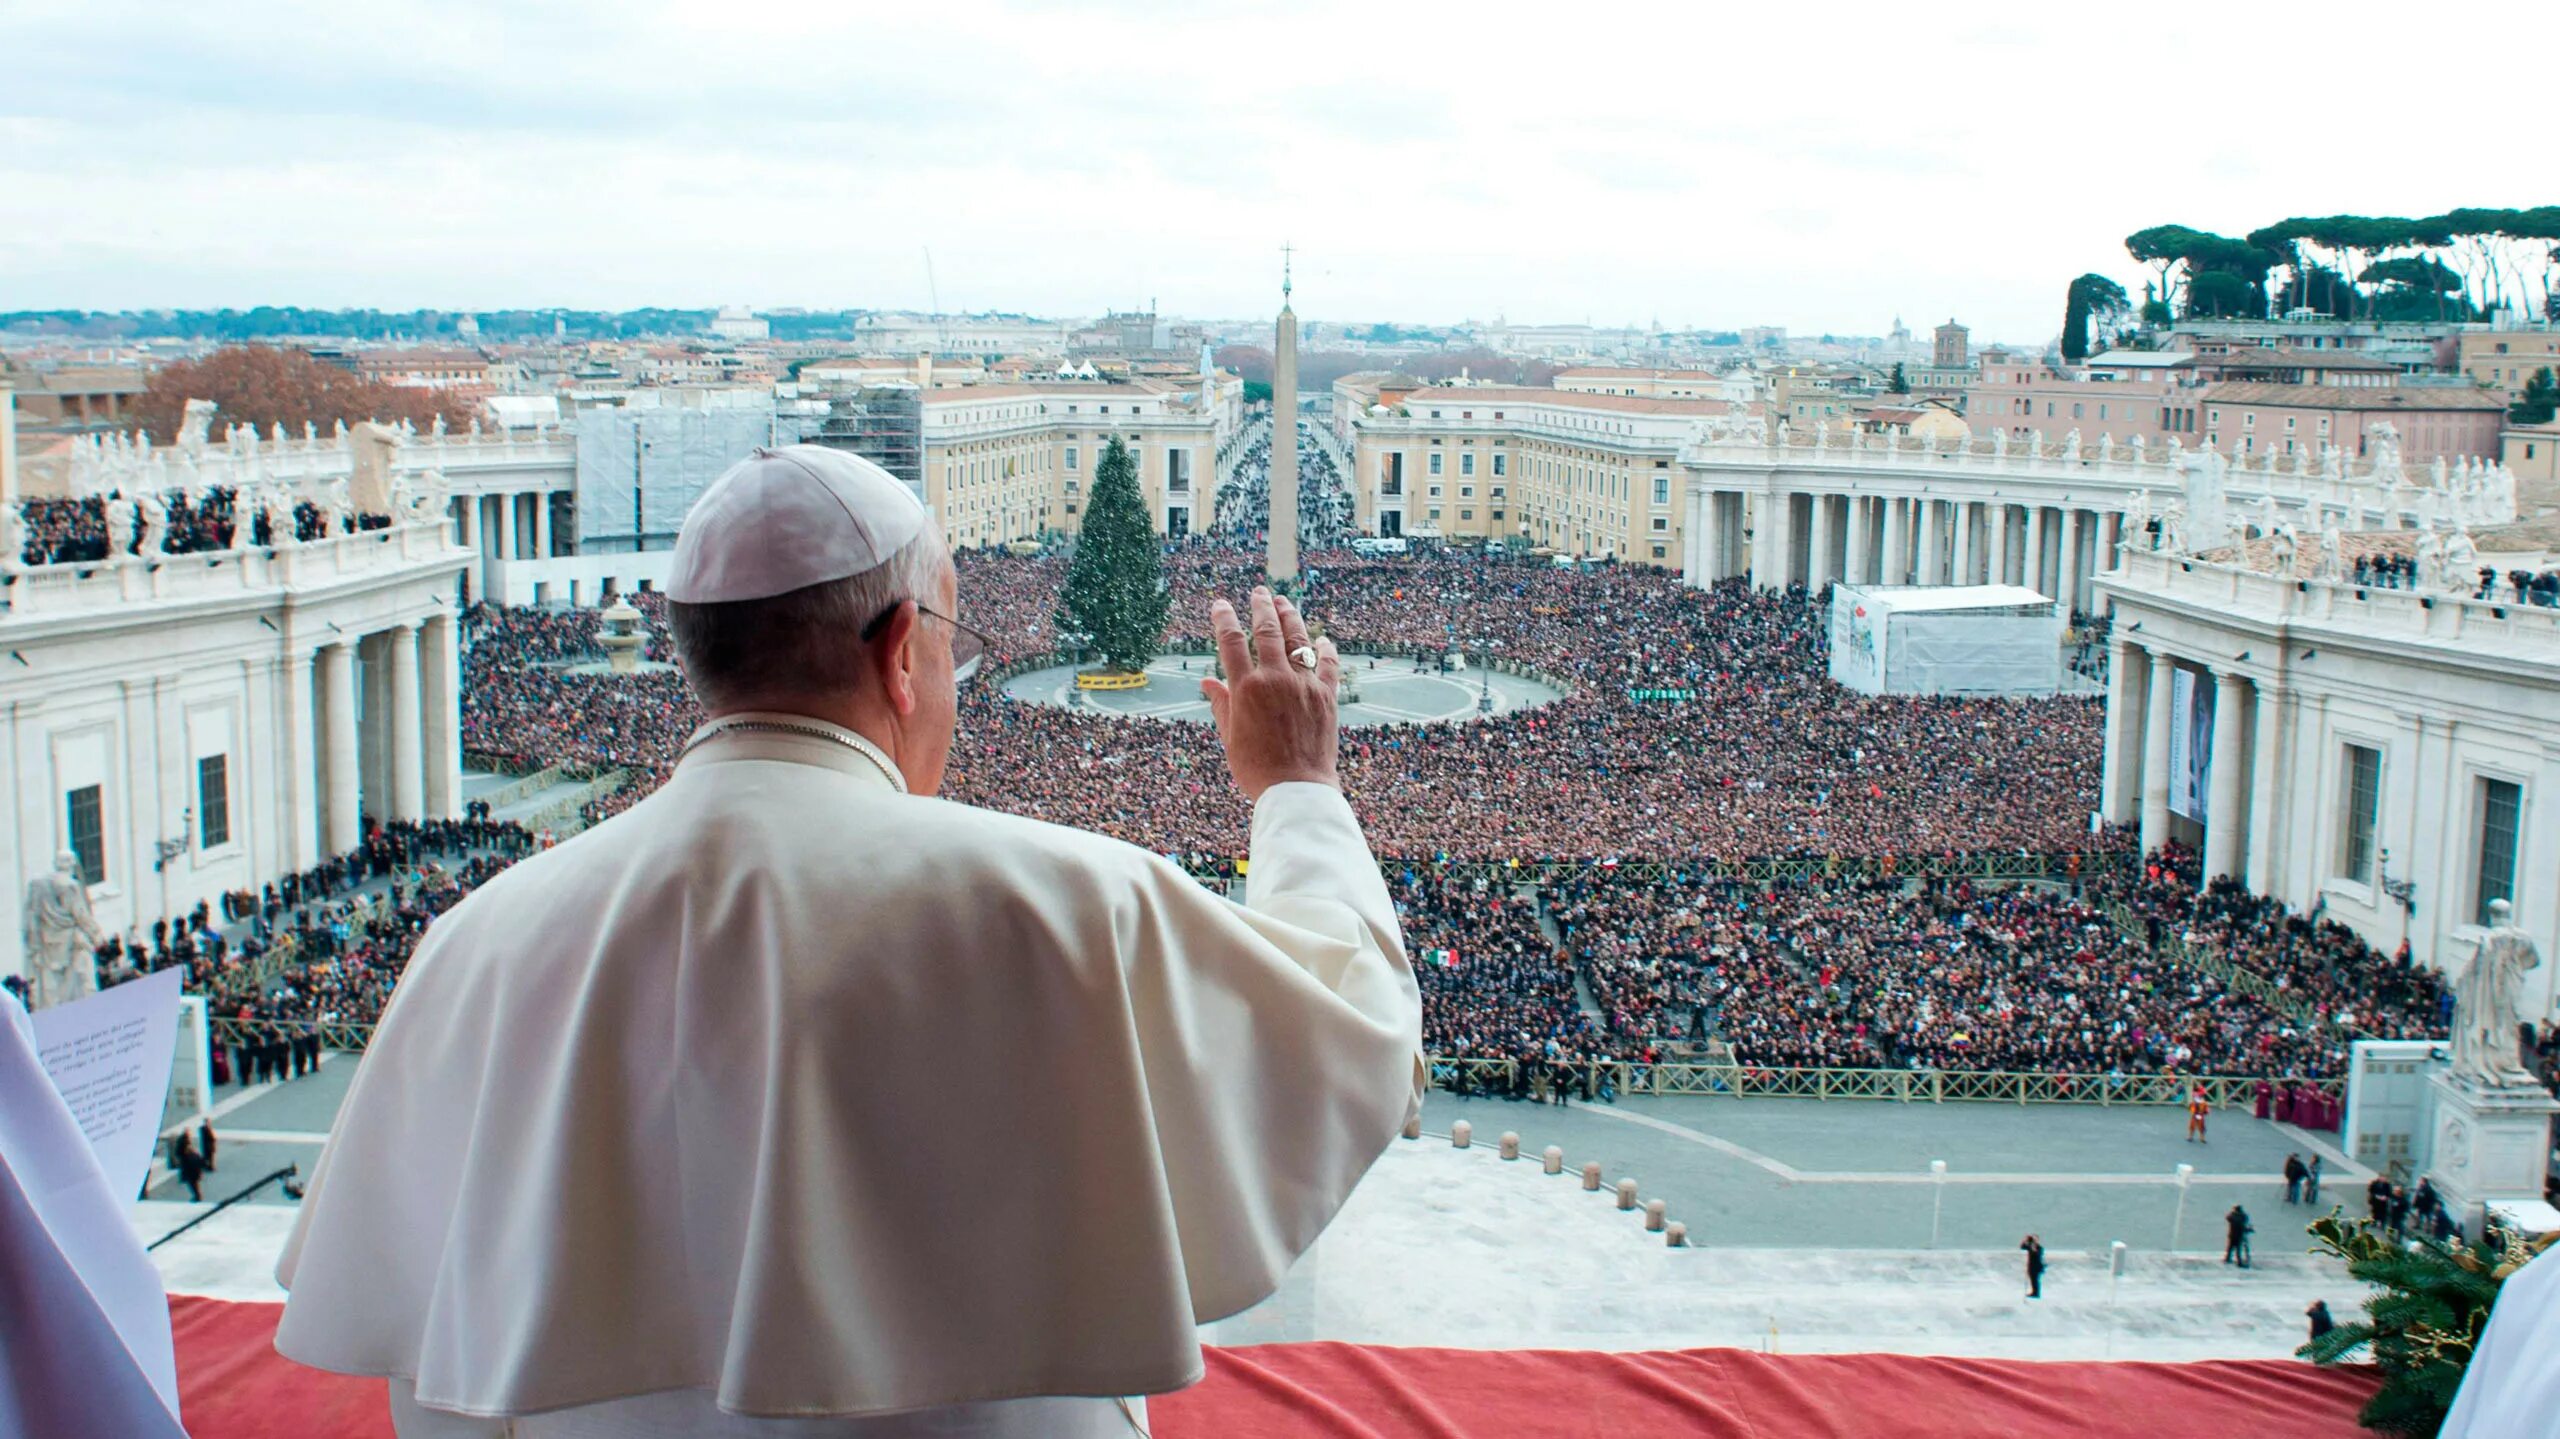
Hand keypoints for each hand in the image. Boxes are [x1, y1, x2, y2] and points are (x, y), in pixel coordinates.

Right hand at [1200, 587, 1339, 799]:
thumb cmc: (1257, 769)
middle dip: (1262, 606)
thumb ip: (1221, 704)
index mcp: (1247, 689)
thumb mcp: (1230, 737)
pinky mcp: (1327, 696)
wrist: (1296, 789)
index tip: (1221, 605)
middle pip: (1268, 630)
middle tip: (1259, 592)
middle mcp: (1276, 680)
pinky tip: (1322, 639)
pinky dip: (1326, 649)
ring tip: (1285, 602)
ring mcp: (1304, 685)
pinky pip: (1329, 665)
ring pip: (1298, 639)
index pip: (1232, 642)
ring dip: (1291, 617)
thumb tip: (1207, 682)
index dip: (1225, 619)